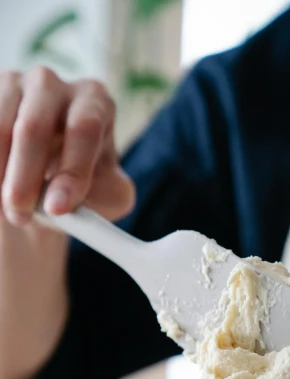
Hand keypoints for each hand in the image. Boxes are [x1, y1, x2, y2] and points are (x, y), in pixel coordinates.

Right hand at [0, 67, 134, 378]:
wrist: (39, 187)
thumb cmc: (80, 189)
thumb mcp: (107, 196)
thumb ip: (113, 199)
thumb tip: (126, 232)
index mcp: (96, 102)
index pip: (85, 128)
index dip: (72, 170)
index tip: (60, 209)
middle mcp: (54, 84)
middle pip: (35, 124)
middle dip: (26, 175)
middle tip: (20, 214)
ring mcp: (14, 84)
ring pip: (0, 124)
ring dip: (1, 173)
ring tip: (9, 209)